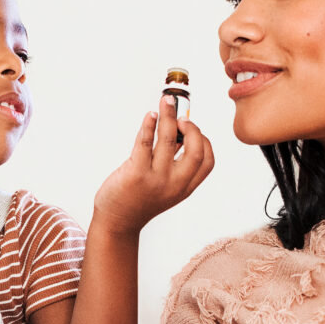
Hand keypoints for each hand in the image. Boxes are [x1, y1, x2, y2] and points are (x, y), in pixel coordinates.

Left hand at [91, 97, 215, 236]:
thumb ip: (175, 166)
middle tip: (181, 117)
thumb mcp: (166, 188)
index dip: (204, 140)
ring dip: (169, 115)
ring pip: (169, 140)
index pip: (207, 161)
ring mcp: (155, 179)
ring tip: (166, 101)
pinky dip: (149, 124)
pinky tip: (150, 115)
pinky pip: (145, 142)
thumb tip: (178, 133)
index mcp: (185, 187)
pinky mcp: (135, 174)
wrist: (117, 222)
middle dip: (192, 127)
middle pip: (195, 150)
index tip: (192, 128)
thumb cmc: (139, 200)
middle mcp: (174, 184)